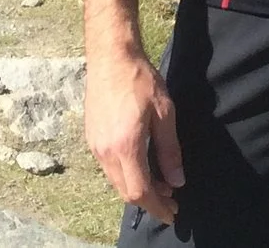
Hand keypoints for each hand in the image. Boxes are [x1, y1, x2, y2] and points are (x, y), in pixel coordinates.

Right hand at [85, 46, 183, 222]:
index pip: (140, 192)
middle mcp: (105, 152)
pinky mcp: (91, 139)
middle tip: (171, 199)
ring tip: (160, 184)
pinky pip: (109, 168)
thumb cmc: (140, 80)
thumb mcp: (165, 113)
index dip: (158, 207)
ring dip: (137, 188)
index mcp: (125, 147)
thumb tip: (177, 180)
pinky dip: (126, 175)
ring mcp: (95, 146)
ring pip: (116, 182)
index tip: (172, 213)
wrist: (111, 57)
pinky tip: (141, 167)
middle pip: (126, 192)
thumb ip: (170, 150)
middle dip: (149, 201)